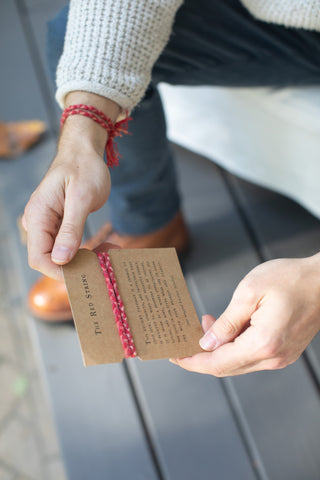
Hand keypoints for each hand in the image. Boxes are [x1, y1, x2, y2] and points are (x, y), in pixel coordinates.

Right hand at [23, 92, 119, 280]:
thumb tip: (61, 259)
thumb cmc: (83, 167)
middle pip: (49, 260)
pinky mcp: (61, 225)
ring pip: (61, 256)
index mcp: (38, 216)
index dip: (60, 272)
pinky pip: (69, 247)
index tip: (87, 273)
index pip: (38, 257)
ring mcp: (49, 225)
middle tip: (105, 260)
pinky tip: (105, 248)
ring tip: (109, 251)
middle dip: (76, 267)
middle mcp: (39, 222)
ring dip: (85, 260)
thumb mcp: (81, 197)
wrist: (85, 151)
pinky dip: (87, 251)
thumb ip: (71, 229)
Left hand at [171, 255, 319, 375]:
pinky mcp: (283, 351)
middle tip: (184, 337)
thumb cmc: (290, 279)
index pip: (218, 363)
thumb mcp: (249, 292)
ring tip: (206, 323)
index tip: (175, 356)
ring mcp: (280, 356)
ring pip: (238, 362)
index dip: (193, 362)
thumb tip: (208, 344)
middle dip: (201, 355)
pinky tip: (227, 328)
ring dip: (218, 348)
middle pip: (226, 367)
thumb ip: (226, 322)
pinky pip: (251, 355)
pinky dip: (234, 346)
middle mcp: (272, 357)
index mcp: (262, 343)